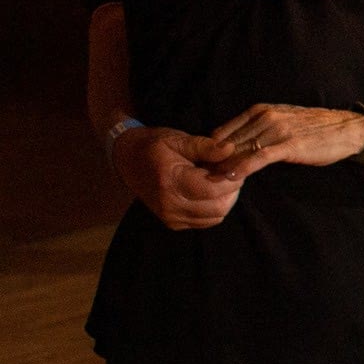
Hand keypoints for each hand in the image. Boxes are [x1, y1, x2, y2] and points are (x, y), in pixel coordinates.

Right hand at [113, 125, 245, 229]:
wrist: (127, 160)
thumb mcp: (178, 139)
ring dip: (225, 199)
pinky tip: (208, 192)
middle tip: (228, 173)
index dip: (232, 178)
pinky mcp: (173, 223)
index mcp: (170, 181)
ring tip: (218, 181)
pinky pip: (205, 221)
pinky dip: (214, 208)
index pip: (213, 189)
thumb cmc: (154, 147)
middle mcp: (169, 204)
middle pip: (218, 207)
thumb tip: (230, 149)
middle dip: (231, 190)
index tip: (235, 165)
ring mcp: (170, 216)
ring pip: (215, 216)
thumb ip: (206, 146)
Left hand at [208, 104, 363, 178]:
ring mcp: (277, 130)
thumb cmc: (315, 128)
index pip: (224, 131)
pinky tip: (231, 177)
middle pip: (229, 141)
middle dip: (213, 160)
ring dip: (222, 167)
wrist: (347, 129)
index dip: (210, 150)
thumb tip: (235, 145)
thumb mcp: (282, 120)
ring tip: (208, 181)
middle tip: (198, 177)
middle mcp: (265, 117)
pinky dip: (242, 167)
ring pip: (241, 150)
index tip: (201, 166)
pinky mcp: (289, 145)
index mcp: (260, 110)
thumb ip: (259, 129)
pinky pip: (259, 157)